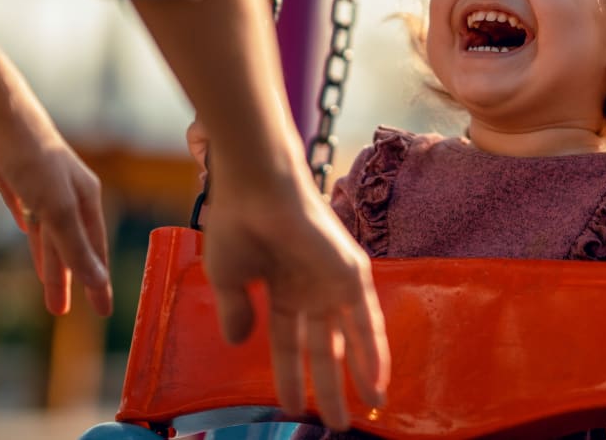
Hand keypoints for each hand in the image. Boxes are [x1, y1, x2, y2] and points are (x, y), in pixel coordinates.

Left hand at [0, 112, 112, 316]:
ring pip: (48, 231)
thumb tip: (96, 282)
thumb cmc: (31, 156)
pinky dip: (31, 227)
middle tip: (62, 311)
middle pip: (71, 244)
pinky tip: (27, 232)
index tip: (102, 312)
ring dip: (48, 260)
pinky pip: (27, 210)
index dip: (97, 282)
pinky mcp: (14, 176)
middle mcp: (68, 192)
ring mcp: (41, 184)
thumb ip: (75, 246)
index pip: (94, 250)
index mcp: (85, 198)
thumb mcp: (55, 207)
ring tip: (45, 289)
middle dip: (68, 278)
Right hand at [187, 120, 389, 430]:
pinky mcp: (351, 272)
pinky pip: (366, 321)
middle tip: (334, 423)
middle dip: (327, 387)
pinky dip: (373, 353)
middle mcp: (312, 288)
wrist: (254, 188)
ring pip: (350, 340)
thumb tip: (239, 344)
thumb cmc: (237, 223)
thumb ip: (237, 312)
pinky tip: (376, 384)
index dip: (289, 376)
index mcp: (282, 289)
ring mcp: (333, 281)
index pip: (289, 343)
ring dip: (358, 378)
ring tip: (363, 414)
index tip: (288, 407)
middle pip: (323, 348)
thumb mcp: (229, 279)